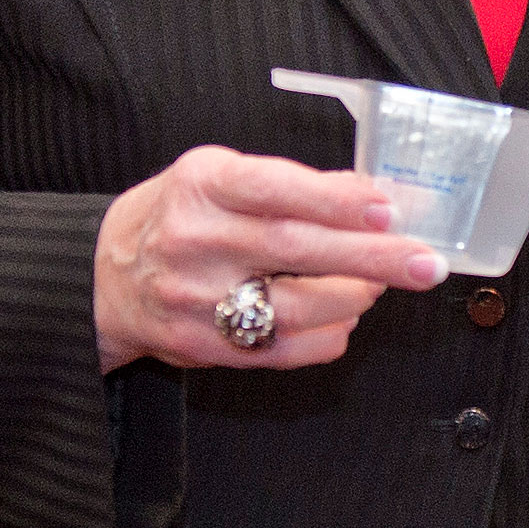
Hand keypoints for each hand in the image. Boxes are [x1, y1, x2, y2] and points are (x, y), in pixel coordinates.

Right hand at [93, 145, 444, 371]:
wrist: (104, 278)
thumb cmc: (177, 216)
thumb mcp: (217, 176)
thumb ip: (287, 184)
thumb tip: (367, 195)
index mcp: (201, 185)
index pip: (274, 189)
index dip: (335, 200)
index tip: (387, 209)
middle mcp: (193, 240)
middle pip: (293, 250)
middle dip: (369, 257)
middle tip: (423, 263)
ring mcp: (195, 299)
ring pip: (293, 308)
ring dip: (352, 298)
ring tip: (379, 284)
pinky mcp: (202, 346)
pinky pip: (280, 350)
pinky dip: (327, 337)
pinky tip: (345, 319)